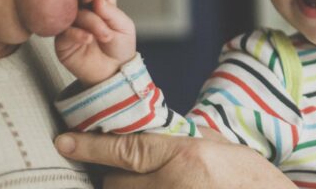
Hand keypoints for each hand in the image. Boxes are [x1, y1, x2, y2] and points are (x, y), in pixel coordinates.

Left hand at [54, 132, 295, 188]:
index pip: (125, 149)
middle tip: (136, 175)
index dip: (90, 146)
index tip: (64, 141)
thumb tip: (150, 132)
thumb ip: (183, 140)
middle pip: (116, 182)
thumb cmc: (251, 179)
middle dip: (118, 177)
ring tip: (156, 183)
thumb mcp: (220, 148)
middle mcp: (174, 185)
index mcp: (187, 156)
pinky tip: (166, 188)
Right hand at [55, 0, 136, 85]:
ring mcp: (71, 26)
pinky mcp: (62, 42)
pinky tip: (89, 38)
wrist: (115, 72)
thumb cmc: (120, 48)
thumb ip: (112, 11)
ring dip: (91, 22)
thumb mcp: (123, 26)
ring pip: (74, 15)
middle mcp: (83, 13)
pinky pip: (65, 33)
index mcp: (97, 6)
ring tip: (106, 35)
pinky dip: (77, 33)